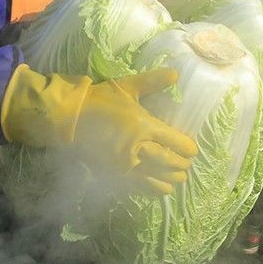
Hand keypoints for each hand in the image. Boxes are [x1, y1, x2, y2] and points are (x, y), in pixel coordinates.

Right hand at [1, 65, 198, 190]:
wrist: (69, 118)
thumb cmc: (99, 99)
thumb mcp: (126, 86)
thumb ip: (152, 82)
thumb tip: (176, 73)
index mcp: (143, 125)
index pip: (174, 141)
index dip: (187, 147)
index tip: (193, 150)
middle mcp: (138, 148)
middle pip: (168, 161)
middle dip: (181, 165)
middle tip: (187, 166)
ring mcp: (126, 164)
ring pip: (157, 177)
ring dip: (171, 179)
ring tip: (179, 179)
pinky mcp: (115, 174)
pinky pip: (140, 186)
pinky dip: (154, 189)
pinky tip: (162, 190)